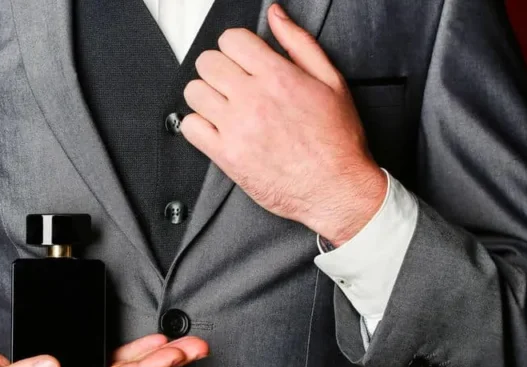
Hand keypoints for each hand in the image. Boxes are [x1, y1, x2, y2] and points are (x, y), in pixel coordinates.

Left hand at [181, 3, 386, 245]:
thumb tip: (276, 15)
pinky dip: (198, 125)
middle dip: (219, 68)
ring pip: (194, 92)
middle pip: (208, 62)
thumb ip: (299, 43)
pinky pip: (190, 127)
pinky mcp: (226, 156)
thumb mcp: (331, 81)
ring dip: (206, 95)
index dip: (236, 46)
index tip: (241, 58)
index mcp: (278, 77)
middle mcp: (253, 100)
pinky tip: (216, 127)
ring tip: (223, 105)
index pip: (231, 40)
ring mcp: (236, 129)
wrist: (336, 188)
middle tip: (232, 82)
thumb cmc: (337, 141)